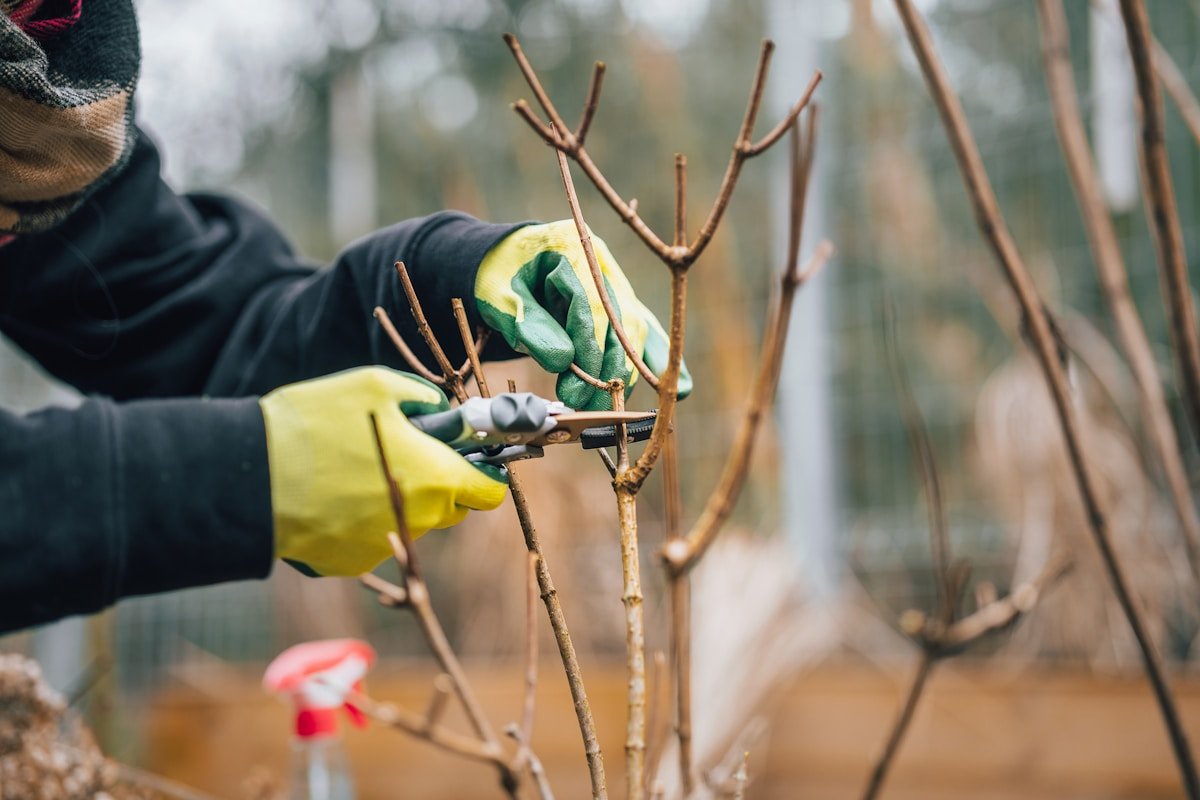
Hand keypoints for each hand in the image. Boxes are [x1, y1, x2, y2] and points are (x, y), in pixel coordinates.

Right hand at [260, 367, 507, 575]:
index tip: (469, 458)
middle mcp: (419, 521)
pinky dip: (361, 520)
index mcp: (435, 478)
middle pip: (452, 509)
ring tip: (356, 469)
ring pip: (411, 524)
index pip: (490, 492)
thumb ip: (422, 398)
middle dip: (440, 484)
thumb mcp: (376, 386)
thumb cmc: (316, 422)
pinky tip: (331, 494)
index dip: (484, 473)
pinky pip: (371, 539)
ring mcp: (383, 547)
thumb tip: (441, 409)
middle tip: (406, 454)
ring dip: (398, 500)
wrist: (249, 476)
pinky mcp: (349, 562)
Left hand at [475, 220, 691, 409]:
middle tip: (583, 404)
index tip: (577, 388)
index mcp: (574, 247)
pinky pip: (645, 333)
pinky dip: (658, 361)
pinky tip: (678, 389)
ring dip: (626, 372)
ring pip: (636, 331)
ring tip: (605, 406)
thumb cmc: (499, 277)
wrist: (507, 260)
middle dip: (607, 368)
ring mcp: (618, 284)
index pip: (593, 305)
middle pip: (621, 320)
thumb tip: (563, 361)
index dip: (589, 350)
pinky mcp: (622, 305)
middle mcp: (603, 265)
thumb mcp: (499, 296)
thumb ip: (528, 324)